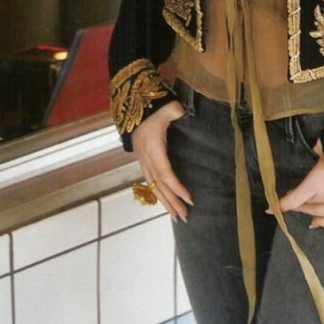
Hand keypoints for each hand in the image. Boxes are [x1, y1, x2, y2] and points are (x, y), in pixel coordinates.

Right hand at [131, 101, 193, 221]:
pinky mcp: (142, 160)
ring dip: (164, 202)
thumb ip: (176, 111)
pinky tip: (165, 202)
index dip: (177, 188)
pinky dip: (157, 193)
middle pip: (160, 185)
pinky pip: (150, 181)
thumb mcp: (167, 107)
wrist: (133, 106)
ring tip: (176, 216)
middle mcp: (146, 158)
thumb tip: (183, 113)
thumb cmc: (154, 107)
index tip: (189, 200)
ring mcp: (143, 160)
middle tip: (184, 217)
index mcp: (153, 148)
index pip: (166, 174)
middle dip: (172, 202)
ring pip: (153, 186)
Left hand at [265, 137, 323, 228]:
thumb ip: (315, 150)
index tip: (269, 208)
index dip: (281, 205)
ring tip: (303, 212)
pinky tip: (319, 223)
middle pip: (307, 206)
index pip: (294, 199)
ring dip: (309, 212)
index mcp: (317, 181)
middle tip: (290, 199)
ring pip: (321, 214)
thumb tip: (309, 150)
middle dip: (297, 203)